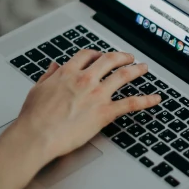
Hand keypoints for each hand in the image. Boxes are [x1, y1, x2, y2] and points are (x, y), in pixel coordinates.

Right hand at [15, 49, 160, 166]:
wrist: (36, 135)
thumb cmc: (33, 117)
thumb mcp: (37, 89)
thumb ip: (49, 75)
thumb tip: (54, 65)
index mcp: (68, 73)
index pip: (87, 55)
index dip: (97, 54)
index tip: (101, 55)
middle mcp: (85, 79)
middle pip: (109, 60)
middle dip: (122, 57)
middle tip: (129, 57)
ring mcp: (97, 94)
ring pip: (123, 76)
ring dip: (136, 70)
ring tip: (144, 68)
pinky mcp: (104, 112)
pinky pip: (131, 103)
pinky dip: (146, 100)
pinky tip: (155, 98)